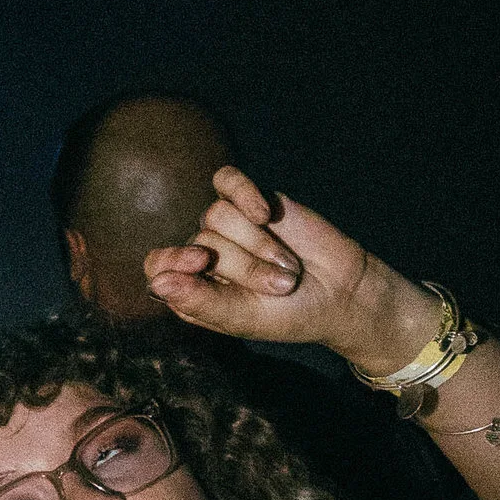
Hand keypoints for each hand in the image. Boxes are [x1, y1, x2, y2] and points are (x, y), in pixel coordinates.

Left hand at [145, 170, 429, 368]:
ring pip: (216, 215)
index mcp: (192, 288)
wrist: (341, 291)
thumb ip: (200, 301)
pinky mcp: (250, 199)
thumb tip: (158, 283)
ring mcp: (226, 225)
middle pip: (199, 241)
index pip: (158, 266)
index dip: (173, 260)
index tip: (201, 263)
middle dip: (245, 266)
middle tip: (281, 286)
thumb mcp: (245, 317)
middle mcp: (203, 254)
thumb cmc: (289, 314)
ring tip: (287, 265)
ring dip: (258, 243)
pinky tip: (266, 214)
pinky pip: (226, 181)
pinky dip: (244, 194)